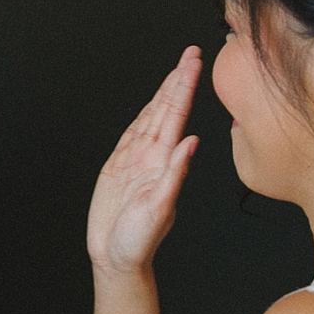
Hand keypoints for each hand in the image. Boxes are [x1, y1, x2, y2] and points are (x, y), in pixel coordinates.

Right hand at [86, 46, 201, 274]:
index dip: (185, 87)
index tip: (196, 62)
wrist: (117, 258)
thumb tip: (191, 142)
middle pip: (166, 110)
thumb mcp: (159, 209)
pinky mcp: (120, 169)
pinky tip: (152, 105)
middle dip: (178, 81)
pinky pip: (133, 136)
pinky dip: (144, 117)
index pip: (177, 115)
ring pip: (151, 119)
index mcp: (165, 163)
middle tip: (192, 54)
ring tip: (176, 71)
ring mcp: (137, 162)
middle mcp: (154, 158)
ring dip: (164, 94)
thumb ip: (174, 175)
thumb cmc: (139, 241)